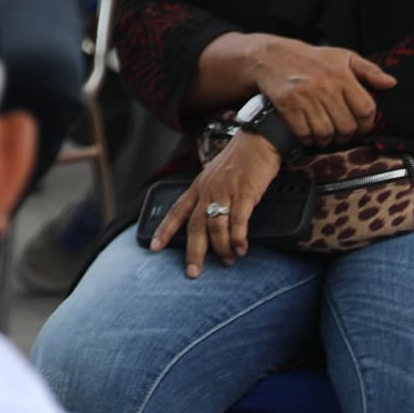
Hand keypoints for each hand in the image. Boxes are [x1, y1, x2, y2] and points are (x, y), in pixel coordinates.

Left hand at [155, 132, 282, 276]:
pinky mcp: (244, 194)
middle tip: (193, 272)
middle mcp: (208, 190)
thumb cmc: (240, 158)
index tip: (154, 247)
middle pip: (195, 226)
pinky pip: (238, 222)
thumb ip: (210, 194)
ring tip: (227, 260)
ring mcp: (225, 192)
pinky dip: (238, 238)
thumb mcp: (216, 175)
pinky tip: (240, 249)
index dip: (165, 230)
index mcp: (199, 185)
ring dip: (222, 248)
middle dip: (193, 252)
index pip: (177, 211)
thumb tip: (210, 218)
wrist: (258, 140)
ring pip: (216, 227)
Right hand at [247, 35, 397, 142]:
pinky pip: (304, 133)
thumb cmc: (311, 59)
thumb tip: (391, 83)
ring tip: (327, 135)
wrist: (272, 56)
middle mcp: (325, 86)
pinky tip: (310, 134)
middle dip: (348, 135)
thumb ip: (369, 71)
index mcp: (342, 75)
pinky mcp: (287, 105)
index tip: (362, 127)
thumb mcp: (343, 57)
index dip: (368, 124)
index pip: (366, 109)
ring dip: (328, 140)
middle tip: (343, 134)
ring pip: (326, 133)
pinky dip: (309, 139)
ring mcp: (305, 97)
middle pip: (347, 126)